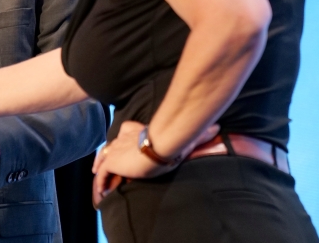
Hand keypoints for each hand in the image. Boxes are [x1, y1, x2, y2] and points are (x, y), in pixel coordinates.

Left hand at [91, 121, 219, 205]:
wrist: (162, 143)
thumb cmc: (174, 138)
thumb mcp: (185, 136)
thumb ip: (200, 132)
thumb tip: (218, 125)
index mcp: (136, 129)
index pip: (125, 131)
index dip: (123, 139)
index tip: (122, 147)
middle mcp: (123, 137)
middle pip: (111, 146)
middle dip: (108, 155)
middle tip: (105, 166)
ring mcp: (116, 149)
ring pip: (103, 159)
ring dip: (101, 169)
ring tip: (100, 180)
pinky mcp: (112, 162)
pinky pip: (102, 174)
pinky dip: (100, 182)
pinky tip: (101, 191)